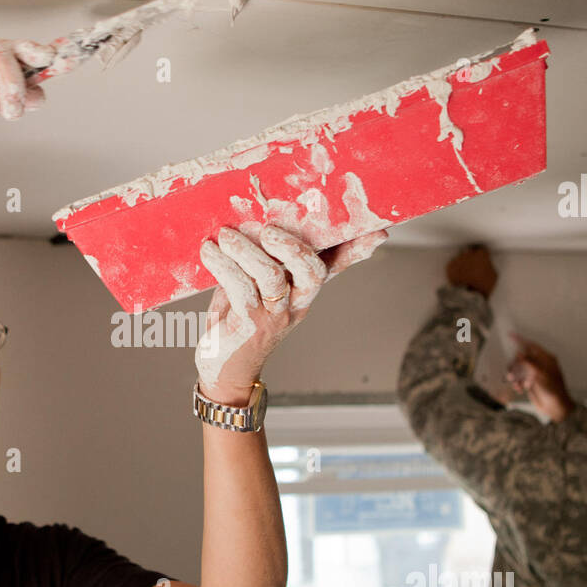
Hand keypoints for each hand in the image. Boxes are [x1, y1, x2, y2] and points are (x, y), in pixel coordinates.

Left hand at [195, 224, 388, 404]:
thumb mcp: (256, 286)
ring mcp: (276, 316)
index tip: (377, 231)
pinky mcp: (250, 325)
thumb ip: (265, 258)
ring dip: (246, 250)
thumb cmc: (239, 319)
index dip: (356, 249)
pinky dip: (222, 265)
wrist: (222, 368)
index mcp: (303, 290)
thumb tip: (258, 219)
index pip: (336, 266)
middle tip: (268, 228)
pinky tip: (209, 251)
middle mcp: (297, 303)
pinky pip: (240, 288)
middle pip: (312, 271)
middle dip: (293, 245)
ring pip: (272, 275)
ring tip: (226, 235)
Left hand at [445, 244, 496, 296]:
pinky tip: (459, 276)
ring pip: (461, 257)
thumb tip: (485, 263)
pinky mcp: (450, 266)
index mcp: (481, 254)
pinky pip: (453, 264)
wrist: (468, 296)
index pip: (482, 249)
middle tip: (473, 266)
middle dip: (472, 257)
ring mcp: (458, 259)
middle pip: (470, 251)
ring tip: (465, 272)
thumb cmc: (483, 286)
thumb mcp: (494, 275)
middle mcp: (469, 253)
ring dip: (463, 262)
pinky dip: (456, 268)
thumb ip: (489, 265)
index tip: (482, 259)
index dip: (482, 255)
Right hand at [507, 333, 574, 421]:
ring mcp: (534, 373)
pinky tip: (519, 389)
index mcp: (546, 359)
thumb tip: (520, 353)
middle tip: (512, 373)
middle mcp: (540, 365)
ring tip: (515, 383)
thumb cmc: (554, 391)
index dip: (521, 340)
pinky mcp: (529, 382)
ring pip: (518, 369)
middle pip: (522, 358)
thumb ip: (530, 363)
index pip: (532, 346)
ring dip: (515, 376)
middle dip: (515, 365)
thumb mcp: (541, 375)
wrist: (555, 408)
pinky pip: (518, 379)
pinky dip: (516, 383)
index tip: (510, 335)